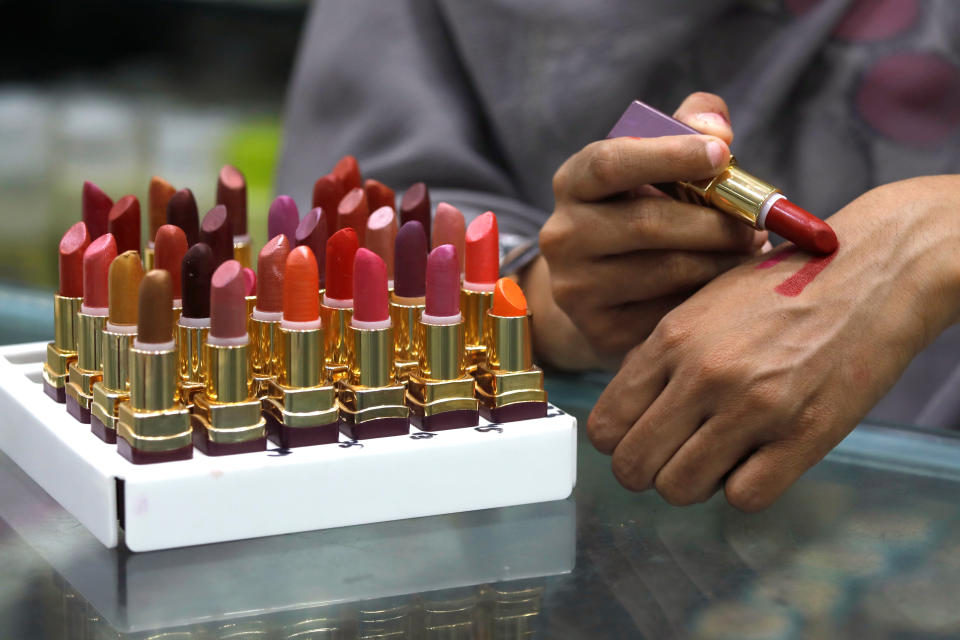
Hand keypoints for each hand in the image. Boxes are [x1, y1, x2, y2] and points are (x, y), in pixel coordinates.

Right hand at [538, 92, 766, 363]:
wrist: (599, 284)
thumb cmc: (641, 207)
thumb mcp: (655, 162)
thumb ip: (688, 127)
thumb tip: (719, 129)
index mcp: (572, 183)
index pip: (609, 163)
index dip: (668, 155)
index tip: (722, 153)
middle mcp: (563, 234)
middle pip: (647, 223)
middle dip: (714, 222)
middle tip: (756, 224)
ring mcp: (576, 287)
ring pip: (666, 270)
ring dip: (720, 261)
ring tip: (748, 252)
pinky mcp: (600, 330)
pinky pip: (670, 313)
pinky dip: (706, 298)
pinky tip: (722, 287)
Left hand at [587, 176, 959, 510]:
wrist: (871, 274)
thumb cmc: (782, 288)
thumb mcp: (702, 305)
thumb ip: (657, 357)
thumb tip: (625, 414)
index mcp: (671, 338)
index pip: (604, 426)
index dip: (618, 443)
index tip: (640, 438)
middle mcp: (704, 373)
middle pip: (633, 467)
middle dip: (648, 472)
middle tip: (676, 456)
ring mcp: (753, 406)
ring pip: (680, 489)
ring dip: (695, 483)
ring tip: (720, 454)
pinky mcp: (804, 434)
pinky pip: (743, 498)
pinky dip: (746, 487)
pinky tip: (760, 458)